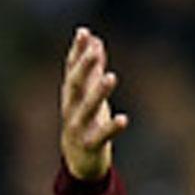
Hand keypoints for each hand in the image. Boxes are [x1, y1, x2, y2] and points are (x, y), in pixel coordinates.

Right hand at [60, 26, 129, 180]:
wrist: (78, 162)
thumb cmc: (86, 122)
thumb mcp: (89, 93)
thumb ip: (92, 69)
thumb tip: (96, 40)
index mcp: (71, 94)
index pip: (71, 69)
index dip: (77, 51)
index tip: (84, 32)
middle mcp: (71, 108)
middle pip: (75, 85)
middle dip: (84, 68)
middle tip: (94, 52)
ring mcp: (78, 127)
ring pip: (87, 108)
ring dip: (99, 92)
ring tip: (111, 77)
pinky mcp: (90, 144)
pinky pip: (101, 135)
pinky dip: (112, 128)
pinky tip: (124, 119)